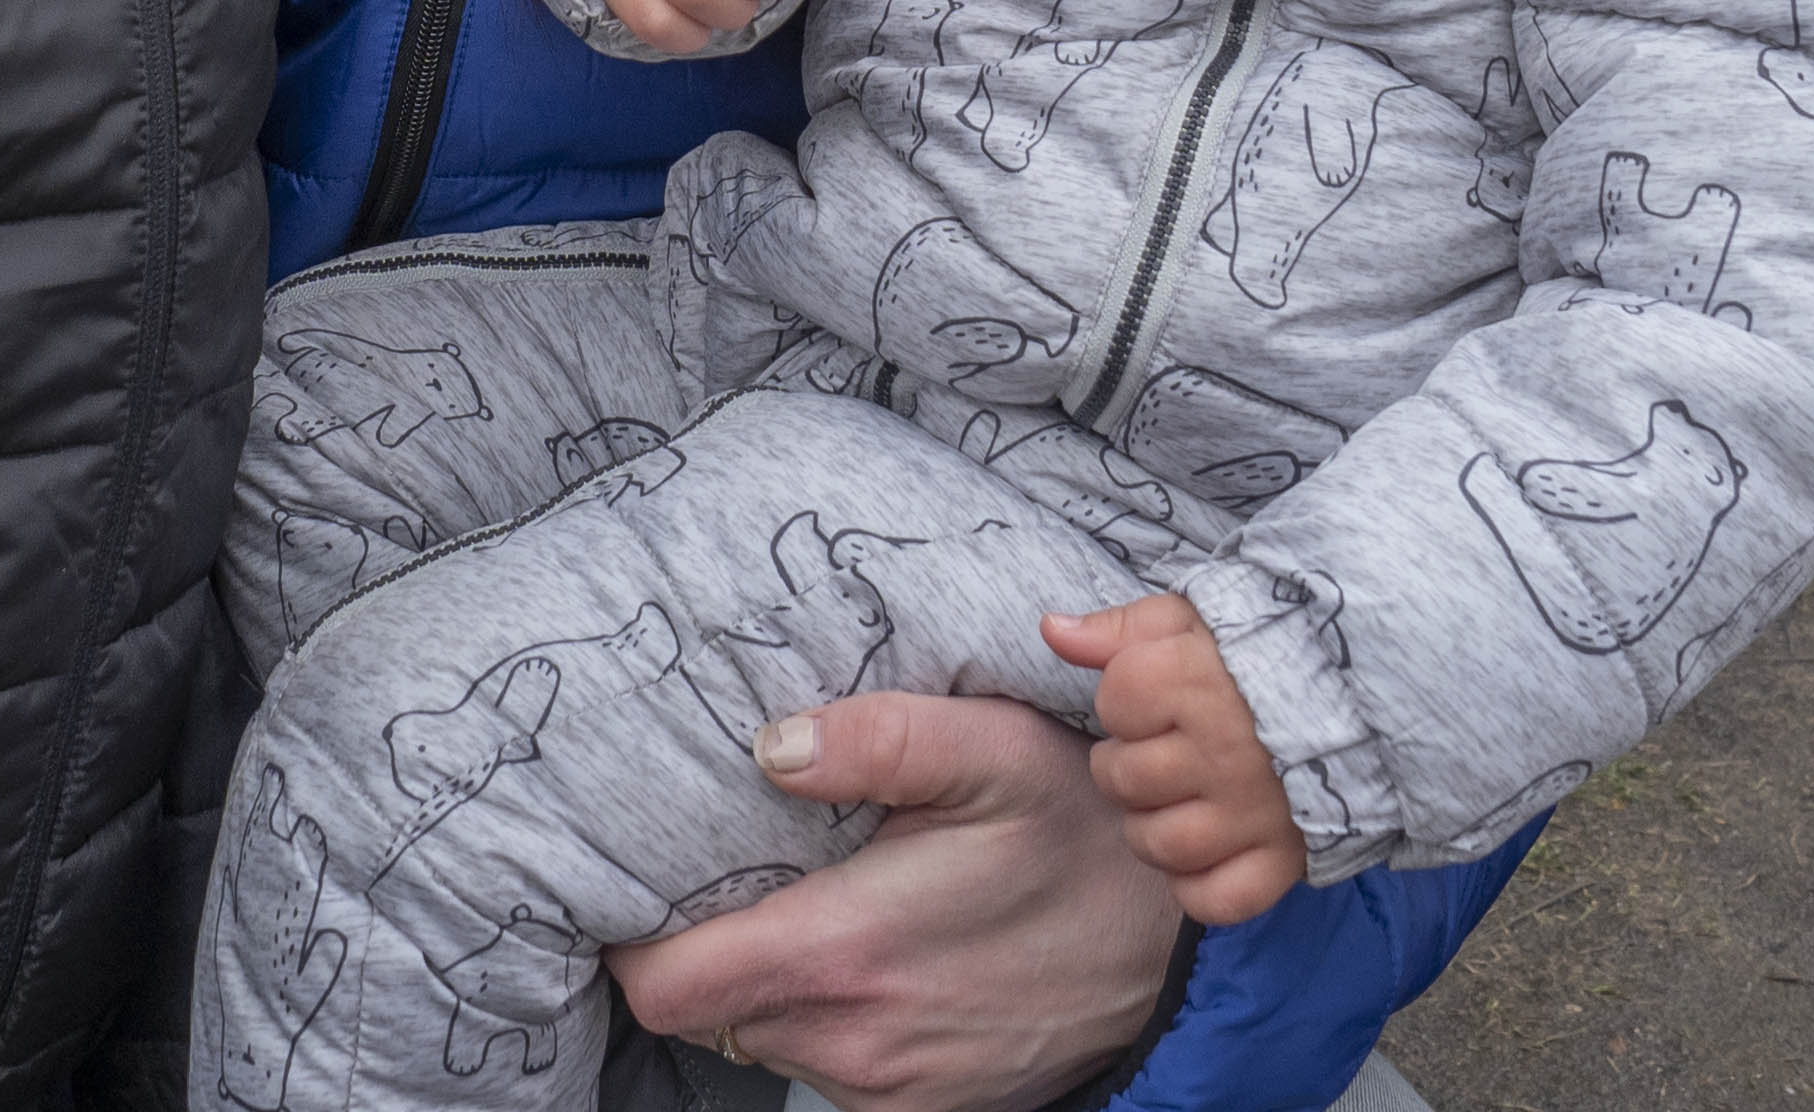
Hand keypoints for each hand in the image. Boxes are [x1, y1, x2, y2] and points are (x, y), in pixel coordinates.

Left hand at [607, 693, 1181, 1111]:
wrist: (1179, 946)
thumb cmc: (1081, 833)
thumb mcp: (993, 748)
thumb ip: (879, 738)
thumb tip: (772, 745)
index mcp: (844, 952)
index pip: (667, 989)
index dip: (633, 940)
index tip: (643, 882)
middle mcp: (853, 1040)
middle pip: (708, 1013)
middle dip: (707, 943)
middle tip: (740, 866)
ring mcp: (889, 1087)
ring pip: (767, 1037)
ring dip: (773, 981)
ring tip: (820, 902)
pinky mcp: (924, 1111)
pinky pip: (832, 1069)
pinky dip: (831, 1019)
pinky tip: (877, 956)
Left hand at [1046, 595, 1306, 924]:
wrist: (1363, 699)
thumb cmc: (1262, 655)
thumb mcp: (1191, 621)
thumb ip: (1119, 628)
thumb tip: (1052, 630)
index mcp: (1199, 684)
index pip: (1115, 700)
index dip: (1123, 698)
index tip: (1153, 694)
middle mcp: (1224, 754)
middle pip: (1123, 779)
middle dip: (1127, 764)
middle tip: (1160, 749)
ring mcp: (1253, 814)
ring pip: (1159, 844)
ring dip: (1152, 825)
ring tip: (1175, 798)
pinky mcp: (1282, 861)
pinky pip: (1215, 900)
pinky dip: (1197, 886)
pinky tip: (1204, 849)